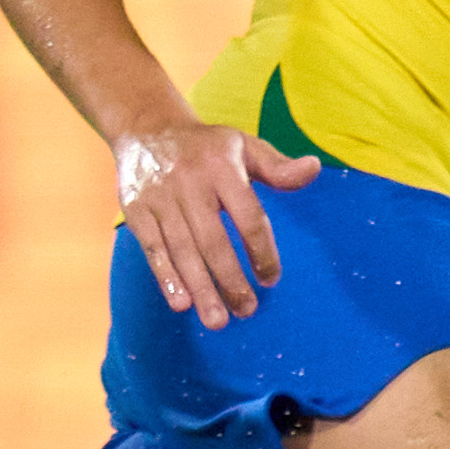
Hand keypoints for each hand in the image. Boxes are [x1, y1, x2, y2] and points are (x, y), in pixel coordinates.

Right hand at [114, 121, 321, 327]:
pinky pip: (152, 248)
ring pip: (182, 249)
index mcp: (223, 167)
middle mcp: (190, 182)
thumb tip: (313, 169)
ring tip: (217, 321)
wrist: (147, 127)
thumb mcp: (245, 147)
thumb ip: (278, 168)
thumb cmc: (208, 147)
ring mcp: (160, 196)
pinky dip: (166, 277)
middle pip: (213, 240)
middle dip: (230, 280)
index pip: (248, 216)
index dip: (262, 251)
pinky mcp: (135, 209)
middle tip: (247, 311)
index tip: (271, 279)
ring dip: (200, 288)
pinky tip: (181, 303)